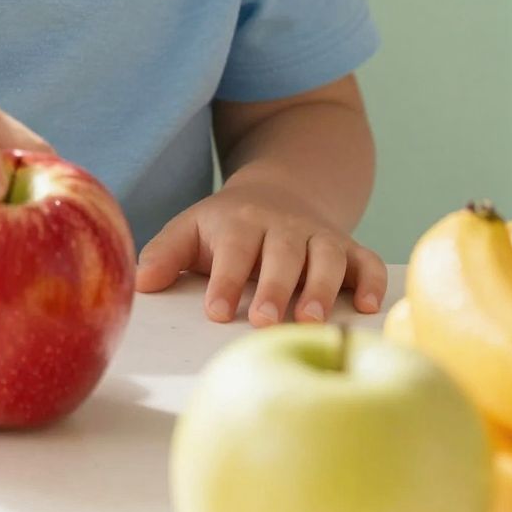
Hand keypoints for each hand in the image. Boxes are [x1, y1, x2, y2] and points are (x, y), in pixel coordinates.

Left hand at [134, 181, 387, 325]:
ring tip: (313, 320)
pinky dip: (372, 280)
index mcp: (240, 223)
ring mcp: (319, 236)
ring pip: (327, 256)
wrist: (280, 190)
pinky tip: (370, 305)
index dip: (226, 280)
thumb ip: (164, 254)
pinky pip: (367, 260)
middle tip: (266, 320)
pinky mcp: (349, 248)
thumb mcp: (191, 228)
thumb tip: (138, 284)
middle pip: (283, 253)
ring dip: (323, 286)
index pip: (233, 250)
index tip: (217, 312)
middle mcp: (283, 227)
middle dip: (275, 286)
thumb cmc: (227, 226)